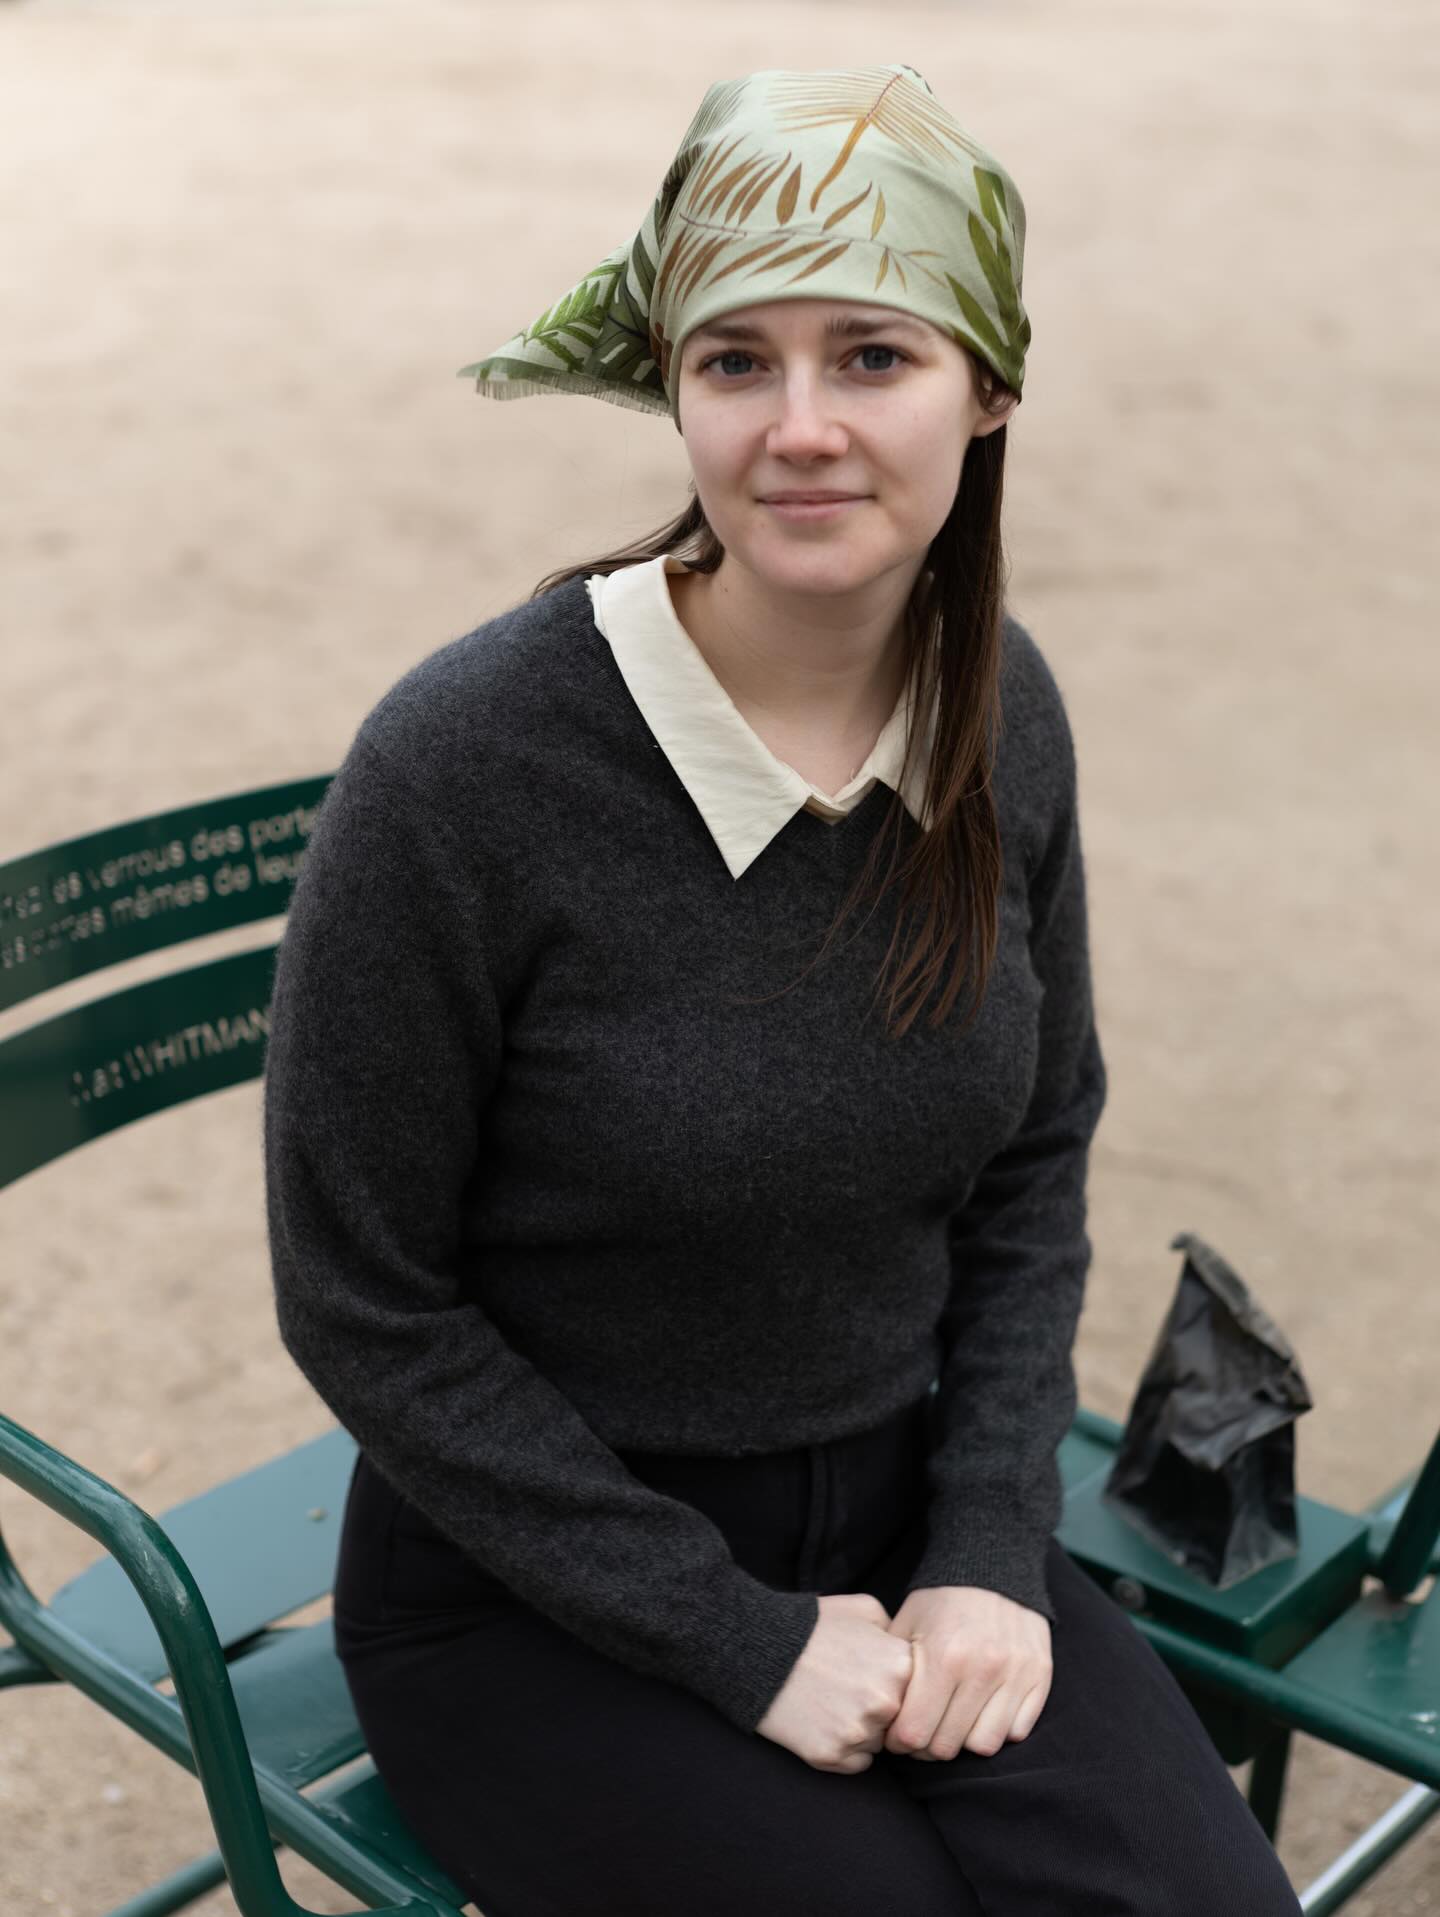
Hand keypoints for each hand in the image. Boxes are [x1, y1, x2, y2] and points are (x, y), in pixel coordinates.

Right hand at [755, 1592, 914, 1773]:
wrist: (759, 1649)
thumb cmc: (814, 1625)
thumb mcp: (864, 1608)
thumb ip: (897, 1631)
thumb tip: (911, 1654)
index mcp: (900, 1666)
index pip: (921, 1690)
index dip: (897, 1684)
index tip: (874, 1675)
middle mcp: (887, 1702)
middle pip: (901, 1719)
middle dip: (882, 1709)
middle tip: (851, 1689)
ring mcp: (860, 1732)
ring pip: (879, 1743)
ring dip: (864, 1730)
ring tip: (833, 1701)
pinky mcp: (833, 1756)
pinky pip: (857, 1763)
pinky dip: (845, 1749)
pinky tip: (824, 1721)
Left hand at [880, 1585, 1051, 1760]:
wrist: (992, 1564)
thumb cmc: (942, 1599)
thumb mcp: (907, 1623)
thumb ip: (894, 1670)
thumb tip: (880, 1713)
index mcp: (943, 1656)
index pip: (915, 1732)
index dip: (900, 1741)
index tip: (897, 1734)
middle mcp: (982, 1669)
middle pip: (948, 1746)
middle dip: (928, 1747)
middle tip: (924, 1731)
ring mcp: (1015, 1674)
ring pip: (985, 1745)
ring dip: (965, 1741)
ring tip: (954, 1723)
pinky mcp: (1039, 1676)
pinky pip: (1018, 1730)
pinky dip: (999, 1728)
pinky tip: (983, 1710)